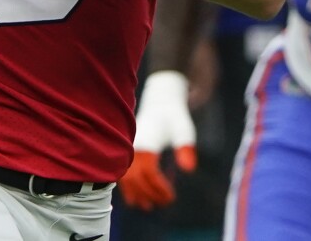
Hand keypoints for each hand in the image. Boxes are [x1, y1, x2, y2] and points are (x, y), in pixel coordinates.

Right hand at [118, 71, 196, 210]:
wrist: (159, 103)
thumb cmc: (173, 117)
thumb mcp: (184, 130)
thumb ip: (186, 148)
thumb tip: (189, 170)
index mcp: (146, 144)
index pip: (149, 174)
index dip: (159, 189)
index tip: (171, 198)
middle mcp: (134, 148)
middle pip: (136, 179)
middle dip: (148, 194)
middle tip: (163, 204)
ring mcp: (128, 150)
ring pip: (126, 178)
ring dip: (135, 194)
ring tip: (146, 206)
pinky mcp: (126, 151)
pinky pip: (121, 173)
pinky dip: (127, 187)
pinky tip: (134, 197)